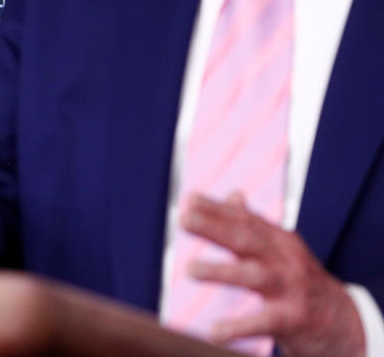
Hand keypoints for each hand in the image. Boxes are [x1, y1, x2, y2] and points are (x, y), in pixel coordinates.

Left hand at [181, 193, 364, 356]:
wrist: (344, 323)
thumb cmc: (301, 282)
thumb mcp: (282, 251)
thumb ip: (254, 225)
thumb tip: (233, 194)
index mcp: (280, 241)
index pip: (246, 220)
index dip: (218, 209)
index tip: (189, 199)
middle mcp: (286, 260)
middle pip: (247, 240)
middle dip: (215, 227)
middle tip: (184, 219)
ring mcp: (291, 288)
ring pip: (253, 275)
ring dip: (221, 271)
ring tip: (190, 269)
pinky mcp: (294, 318)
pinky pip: (263, 322)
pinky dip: (238, 327)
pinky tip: (214, 332)